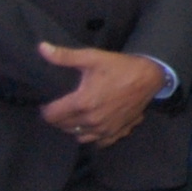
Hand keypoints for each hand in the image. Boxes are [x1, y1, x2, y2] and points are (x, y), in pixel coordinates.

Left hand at [37, 44, 166, 146]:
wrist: (150, 77)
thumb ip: (65, 56)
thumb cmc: (120, 67)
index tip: (49, 102)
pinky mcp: (117, 132)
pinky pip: (98, 143)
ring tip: (76, 115)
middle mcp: (92, 120)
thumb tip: (41, 48)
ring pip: (78, 136)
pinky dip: (93, 136)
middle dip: (58, 118)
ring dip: (74, 127)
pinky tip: (94, 125)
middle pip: (62, 127)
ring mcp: (105, 129)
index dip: (46, 109)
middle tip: (62, 106)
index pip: (51, 116)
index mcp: (82, 103)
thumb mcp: (92, 57)